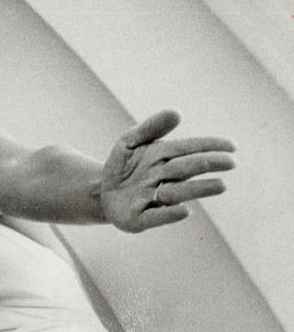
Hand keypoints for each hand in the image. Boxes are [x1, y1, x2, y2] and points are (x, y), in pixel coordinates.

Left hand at [98, 110, 234, 231]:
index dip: (209, 146)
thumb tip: (176, 112)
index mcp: (163, 158)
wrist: (100, 191)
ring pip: (176, 193)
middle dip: (207, 165)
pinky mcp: (139, 219)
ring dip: (198, 189)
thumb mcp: (129, 142)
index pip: (188, 149)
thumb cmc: (122, 165)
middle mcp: (162, 179)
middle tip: (230, 163)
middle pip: (186, 169)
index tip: (232, 146)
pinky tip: (184, 211)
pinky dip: (168, 214)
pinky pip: (154, 217)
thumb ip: (149, 128)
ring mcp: (152, 199)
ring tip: (221, 186)